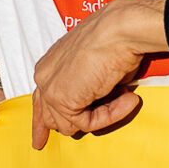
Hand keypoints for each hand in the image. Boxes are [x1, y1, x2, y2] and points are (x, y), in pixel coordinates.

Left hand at [30, 0, 167, 149]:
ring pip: (70, 124)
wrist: (119, 29)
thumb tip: (95, 107)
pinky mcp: (63, 100)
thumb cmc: (114, 40)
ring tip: (124, 96)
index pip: (40, 99)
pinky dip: (111, 115)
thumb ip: (88, 88)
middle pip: (50, 116)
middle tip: (88, 128)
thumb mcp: (96, 66)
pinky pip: (87, 123)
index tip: (41, 139)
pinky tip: (127, 97)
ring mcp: (51, 89)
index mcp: (49, 64)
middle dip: (68, 126)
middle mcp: (45, 76)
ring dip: (102, 116)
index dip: (42, 121)